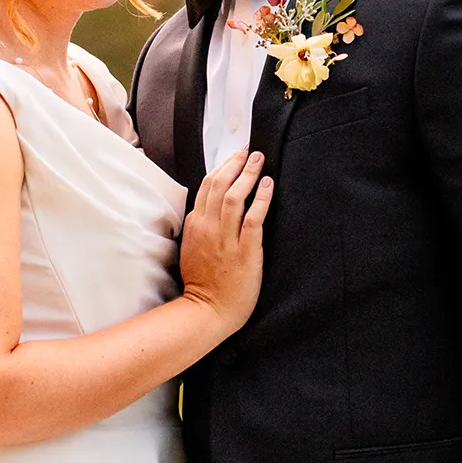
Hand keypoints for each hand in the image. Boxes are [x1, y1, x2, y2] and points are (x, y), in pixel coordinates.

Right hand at [179, 150, 273, 335]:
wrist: (207, 311)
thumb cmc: (203, 284)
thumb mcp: (192, 249)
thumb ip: (200, 228)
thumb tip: (210, 210)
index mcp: (195, 225)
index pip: (207, 186)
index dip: (222, 167)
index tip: (234, 157)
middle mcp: (208, 227)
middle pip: (219, 185)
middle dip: (235, 164)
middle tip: (249, 151)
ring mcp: (225, 239)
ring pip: (233, 196)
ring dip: (248, 174)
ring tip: (259, 161)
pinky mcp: (244, 251)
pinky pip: (252, 218)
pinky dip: (261, 198)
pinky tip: (268, 185)